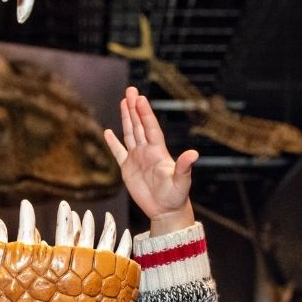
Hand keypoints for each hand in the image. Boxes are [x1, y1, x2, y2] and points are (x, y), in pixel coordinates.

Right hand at [103, 86, 198, 233]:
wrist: (166, 210)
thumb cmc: (176, 196)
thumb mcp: (182, 182)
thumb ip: (184, 167)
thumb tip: (193, 154)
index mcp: (158, 152)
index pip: (150, 128)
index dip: (145, 113)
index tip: (140, 98)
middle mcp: (147, 151)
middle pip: (139, 125)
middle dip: (134, 108)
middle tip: (130, 90)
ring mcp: (137, 159)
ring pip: (130, 134)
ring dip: (126, 118)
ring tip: (123, 102)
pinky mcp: (128, 169)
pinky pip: (119, 153)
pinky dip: (113, 143)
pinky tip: (108, 132)